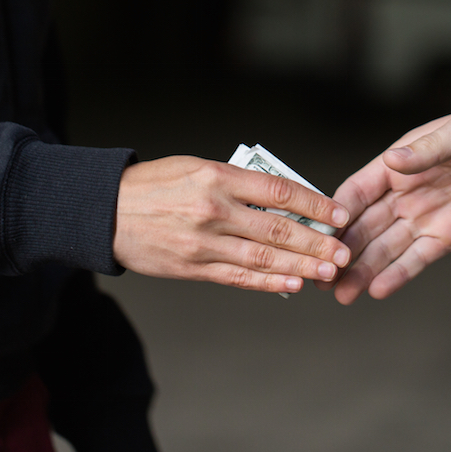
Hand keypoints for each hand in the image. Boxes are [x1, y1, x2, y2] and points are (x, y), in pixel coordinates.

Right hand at [113, 156, 350, 293]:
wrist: (105, 211)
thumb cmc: (155, 184)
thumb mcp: (197, 167)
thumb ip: (239, 184)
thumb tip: (285, 202)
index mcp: (218, 176)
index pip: (280, 191)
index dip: (315, 204)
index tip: (339, 214)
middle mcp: (214, 209)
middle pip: (278, 229)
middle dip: (317, 242)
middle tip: (344, 251)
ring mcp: (203, 242)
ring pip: (263, 258)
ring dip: (301, 267)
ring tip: (329, 272)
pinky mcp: (192, 267)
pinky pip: (238, 278)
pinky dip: (269, 283)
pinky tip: (293, 284)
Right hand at [324, 100, 450, 303]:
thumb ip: (427, 150)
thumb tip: (393, 161)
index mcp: (401, 161)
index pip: (359, 190)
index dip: (336, 212)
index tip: (315, 234)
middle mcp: (407, 191)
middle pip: (366, 224)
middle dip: (343, 250)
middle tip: (319, 275)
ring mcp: (427, 215)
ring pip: (386, 247)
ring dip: (363, 270)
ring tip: (340, 294)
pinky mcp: (450, 236)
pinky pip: (418, 258)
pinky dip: (398, 274)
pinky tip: (376, 291)